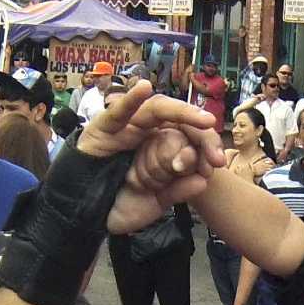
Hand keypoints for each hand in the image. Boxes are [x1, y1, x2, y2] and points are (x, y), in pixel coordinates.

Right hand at [76, 82, 224, 233]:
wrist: (84, 216)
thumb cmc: (118, 203)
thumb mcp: (154, 201)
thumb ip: (176, 191)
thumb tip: (203, 182)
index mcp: (159, 147)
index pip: (188, 136)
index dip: (206, 145)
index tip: (219, 163)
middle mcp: (146, 133)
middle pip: (178, 121)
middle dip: (202, 134)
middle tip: (216, 154)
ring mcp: (126, 127)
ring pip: (156, 111)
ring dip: (181, 112)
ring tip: (203, 121)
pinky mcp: (103, 127)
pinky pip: (118, 112)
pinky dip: (130, 99)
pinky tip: (143, 89)